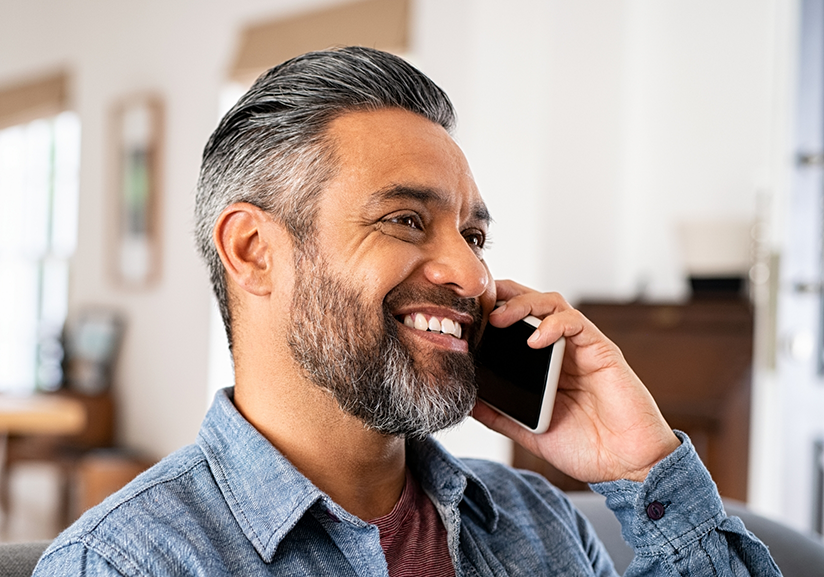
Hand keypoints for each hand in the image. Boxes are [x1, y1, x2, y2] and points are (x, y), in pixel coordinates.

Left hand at [471, 280, 680, 482]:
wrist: (627, 466)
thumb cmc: (586, 447)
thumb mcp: (530, 432)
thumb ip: (502, 416)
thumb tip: (467, 402)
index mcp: (543, 365)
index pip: (515, 324)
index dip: (491, 313)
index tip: (464, 317)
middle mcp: (561, 350)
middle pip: (530, 304)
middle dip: (503, 297)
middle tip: (478, 306)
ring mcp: (581, 347)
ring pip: (552, 303)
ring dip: (523, 304)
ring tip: (500, 318)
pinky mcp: (601, 350)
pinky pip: (576, 323)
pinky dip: (554, 324)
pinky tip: (536, 338)